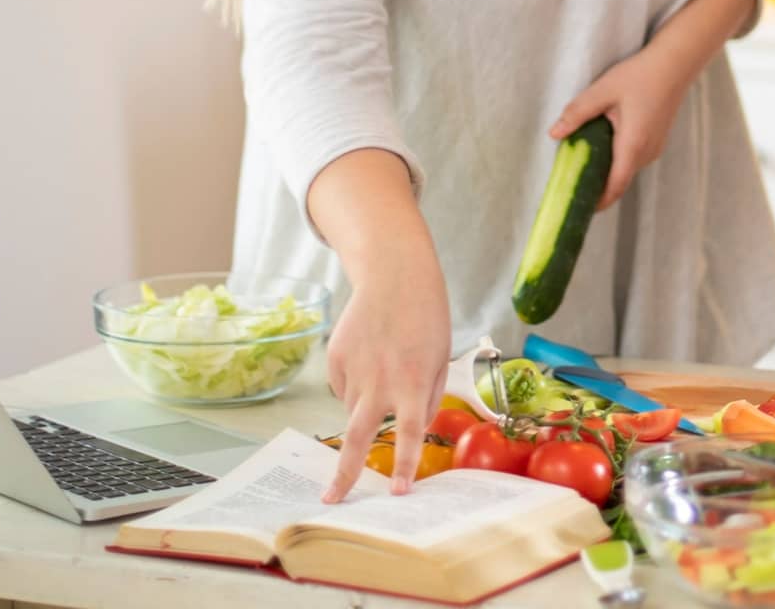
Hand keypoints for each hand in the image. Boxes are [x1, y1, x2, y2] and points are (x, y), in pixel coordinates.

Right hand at [322, 259, 451, 502]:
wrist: (394, 274)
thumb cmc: (426, 316)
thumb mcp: (442, 358)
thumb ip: (428, 397)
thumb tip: (410, 427)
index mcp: (413, 382)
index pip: (410, 433)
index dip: (404, 465)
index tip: (397, 492)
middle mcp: (380, 381)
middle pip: (357, 437)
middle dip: (344, 474)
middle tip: (332, 500)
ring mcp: (354, 370)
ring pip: (354, 408)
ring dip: (365, 406)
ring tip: (385, 367)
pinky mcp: (335, 359)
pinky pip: (344, 386)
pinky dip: (356, 382)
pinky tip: (370, 354)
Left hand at [548, 49, 689, 209]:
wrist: (675, 64)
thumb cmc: (640, 75)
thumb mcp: (603, 91)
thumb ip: (578, 113)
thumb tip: (554, 134)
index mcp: (632, 144)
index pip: (615, 186)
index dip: (598, 201)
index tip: (579, 209)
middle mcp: (647, 152)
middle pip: (619, 180)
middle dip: (597, 185)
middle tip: (572, 183)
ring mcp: (655, 147)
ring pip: (626, 168)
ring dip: (607, 170)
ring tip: (582, 164)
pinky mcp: (656, 141)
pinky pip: (633, 158)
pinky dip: (617, 159)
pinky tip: (602, 145)